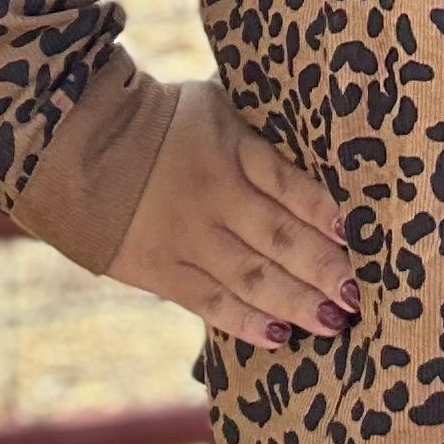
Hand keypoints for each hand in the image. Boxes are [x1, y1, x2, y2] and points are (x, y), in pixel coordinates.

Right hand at [108, 78, 358, 346]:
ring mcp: (187, 235)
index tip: (363, 237)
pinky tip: (279, 337)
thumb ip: (262, 130)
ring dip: (296, 301)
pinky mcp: (160, 268)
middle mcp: (215, 194)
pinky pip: (209, 301)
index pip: (293, 185)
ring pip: (252, 275)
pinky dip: (245, 320)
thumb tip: (321, 132)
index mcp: (234, 149)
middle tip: (361, 294)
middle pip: (281, 237)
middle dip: (325, 268)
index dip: (328, 214)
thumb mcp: (217, 106)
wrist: (80, 141)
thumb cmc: (165, 120)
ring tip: (334, 321)